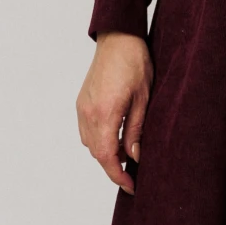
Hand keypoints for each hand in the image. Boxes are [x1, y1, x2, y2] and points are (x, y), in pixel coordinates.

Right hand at [77, 31, 153, 193]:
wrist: (118, 38)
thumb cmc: (135, 63)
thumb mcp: (144, 99)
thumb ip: (137, 130)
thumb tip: (134, 157)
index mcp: (105, 114)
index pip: (108, 157)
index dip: (118, 176)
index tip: (131, 186)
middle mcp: (88, 113)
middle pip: (97, 153)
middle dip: (113, 167)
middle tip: (134, 174)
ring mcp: (82, 108)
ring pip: (90, 144)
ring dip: (106, 154)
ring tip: (127, 154)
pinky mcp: (81, 102)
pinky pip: (86, 131)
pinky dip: (99, 140)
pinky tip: (116, 137)